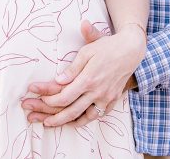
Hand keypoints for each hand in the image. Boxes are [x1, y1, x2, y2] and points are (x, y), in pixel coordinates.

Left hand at [21, 20, 144, 126]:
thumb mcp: (87, 51)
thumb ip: (72, 68)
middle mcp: (97, 91)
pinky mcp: (113, 99)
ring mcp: (106, 97)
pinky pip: (99, 115)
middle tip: (41, 120)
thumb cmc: (107, 47)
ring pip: (85, 117)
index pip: (64, 96)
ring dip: (69, 122)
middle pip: (72, 111)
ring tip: (55, 123)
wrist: (131, 50)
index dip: (49, 99)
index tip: (38, 97)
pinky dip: (87, 119)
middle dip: (53, 117)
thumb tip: (59, 80)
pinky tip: (78, 120)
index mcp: (88, 79)